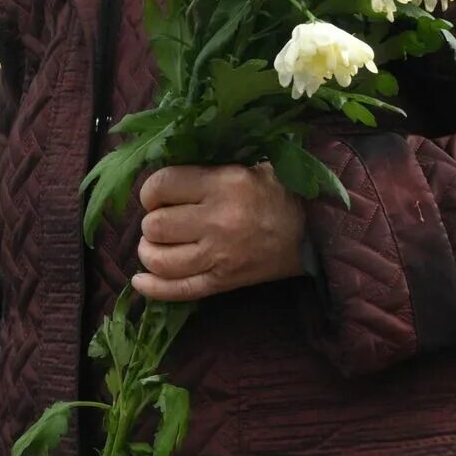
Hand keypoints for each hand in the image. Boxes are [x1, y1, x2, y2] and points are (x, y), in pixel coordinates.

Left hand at [131, 162, 305, 302]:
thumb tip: (160, 178)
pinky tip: (141, 281)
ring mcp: (220, 256)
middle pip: (155, 225)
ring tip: (156, 245)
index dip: (151, 191)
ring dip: (149, 252)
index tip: (158, 195)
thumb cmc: (276, 192)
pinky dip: (153, 288)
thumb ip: (203, 169)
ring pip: (160, 260)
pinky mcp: (224, 282)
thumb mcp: (243, 165)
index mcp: (223, 184)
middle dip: (151, 222)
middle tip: (163, 219)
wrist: (315, 231)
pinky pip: (178, 290)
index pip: (161, 185)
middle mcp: (218, 221)